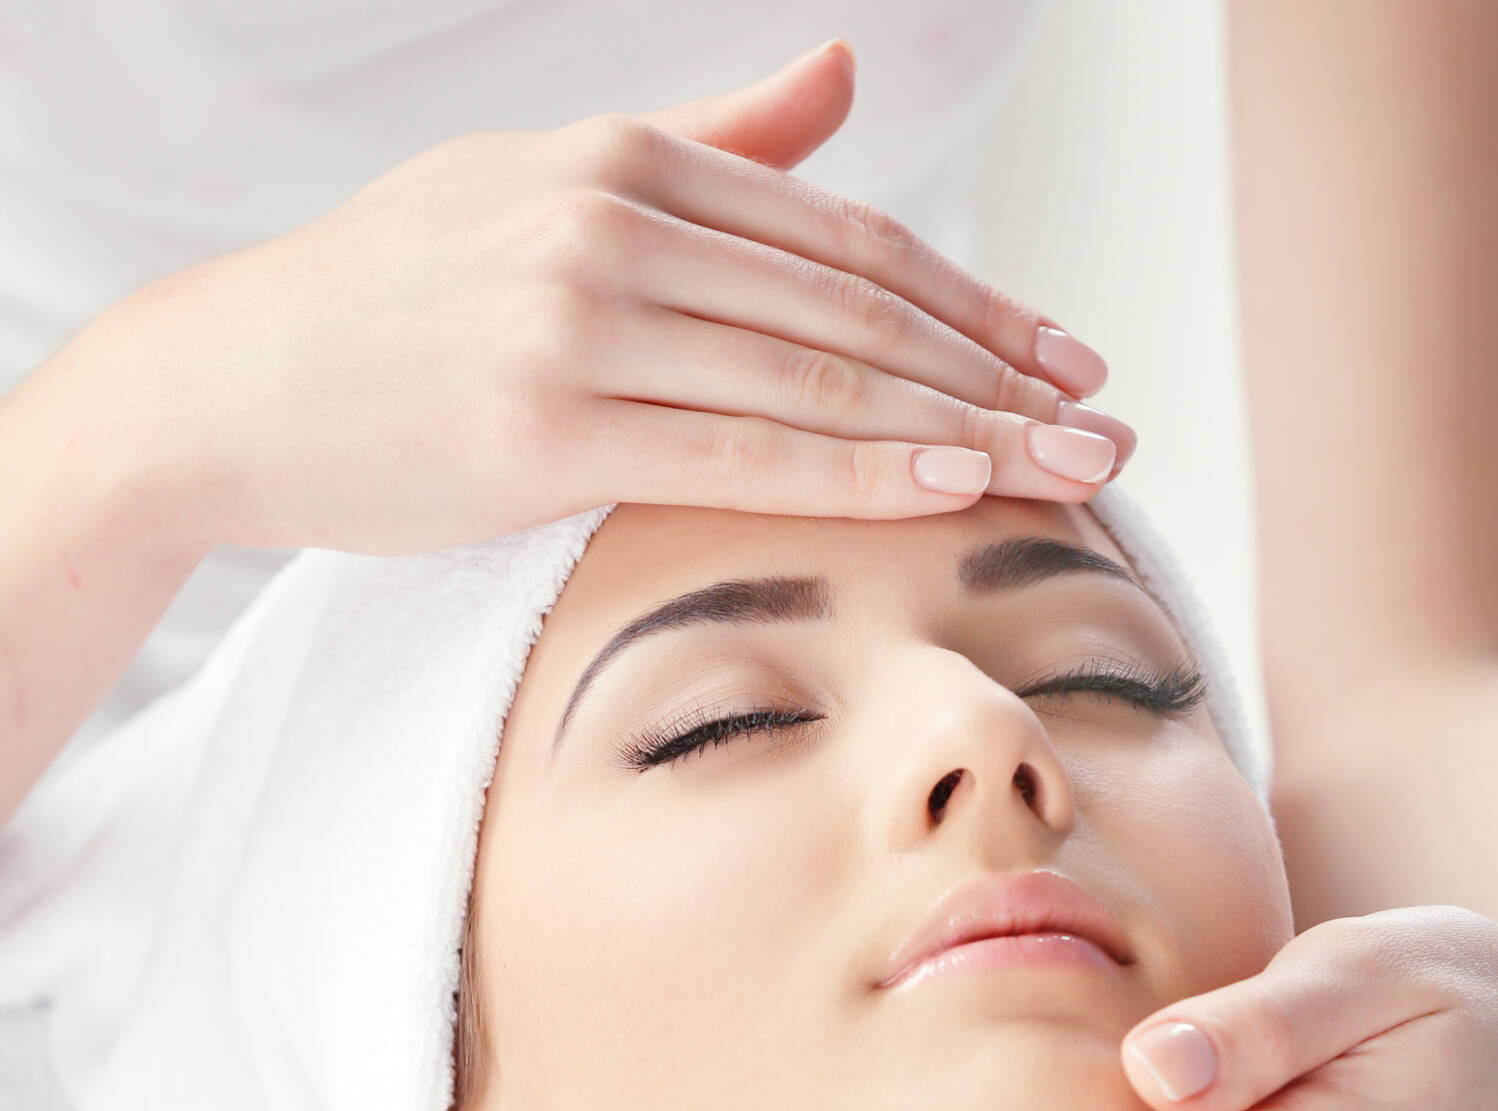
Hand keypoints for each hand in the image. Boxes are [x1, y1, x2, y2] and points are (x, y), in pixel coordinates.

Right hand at [106, 39, 1128, 557]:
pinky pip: (736, 453)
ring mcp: (577, 322)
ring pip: (818, 383)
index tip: (1071, 360)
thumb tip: (839, 84)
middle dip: (1004, 377)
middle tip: (1110, 427)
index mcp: (632, 161)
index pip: (852, 246)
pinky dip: (857, 472)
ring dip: (963, 431)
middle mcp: (617, 224)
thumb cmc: (400, 296)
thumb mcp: (549, 186)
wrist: (233, 379)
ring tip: (1069, 471)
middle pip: (859, 313)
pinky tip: (954, 487)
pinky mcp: (539, 426)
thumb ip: (712, 143)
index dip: (980, 306)